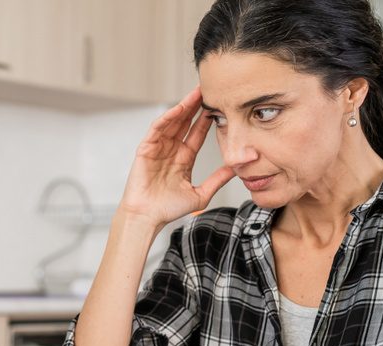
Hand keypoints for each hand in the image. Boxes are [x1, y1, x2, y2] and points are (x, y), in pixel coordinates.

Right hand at [118, 87, 234, 226]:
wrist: (148, 218)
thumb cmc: (168, 210)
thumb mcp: (201, 194)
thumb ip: (217, 180)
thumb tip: (237, 170)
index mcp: (183, 160)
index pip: (197, 134)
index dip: (206, 120)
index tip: (219, 106)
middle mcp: (170, 151)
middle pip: (185, 123)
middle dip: (196, 107)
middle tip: (209, 90)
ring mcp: (157, 149)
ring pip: (172, 123)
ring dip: (183, 108)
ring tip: (195, 94)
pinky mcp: (145, 150)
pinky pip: (156, 130)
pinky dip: (166, 118)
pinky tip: (177, 109)